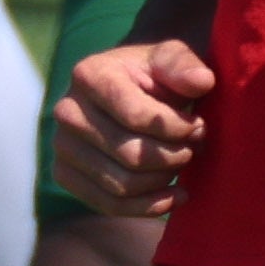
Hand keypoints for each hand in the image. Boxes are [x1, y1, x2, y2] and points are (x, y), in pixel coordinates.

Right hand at [52, 38, 213, 217]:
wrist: (127, 93)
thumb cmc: (154, 76)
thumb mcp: (173, 59)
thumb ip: (186, 66)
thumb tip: (202, 81)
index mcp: (89, 74)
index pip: (137, 116)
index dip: (176, 128)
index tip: (198, 126)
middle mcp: (67, 111)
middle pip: (130, 154)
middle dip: (173, 156)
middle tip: (194, 148)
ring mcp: (62, 146)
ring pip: (122, 184)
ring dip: (163, 180)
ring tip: (181, 163)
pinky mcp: (65, 174)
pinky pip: (109, 204)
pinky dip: (148, 206)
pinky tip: (174, 196)